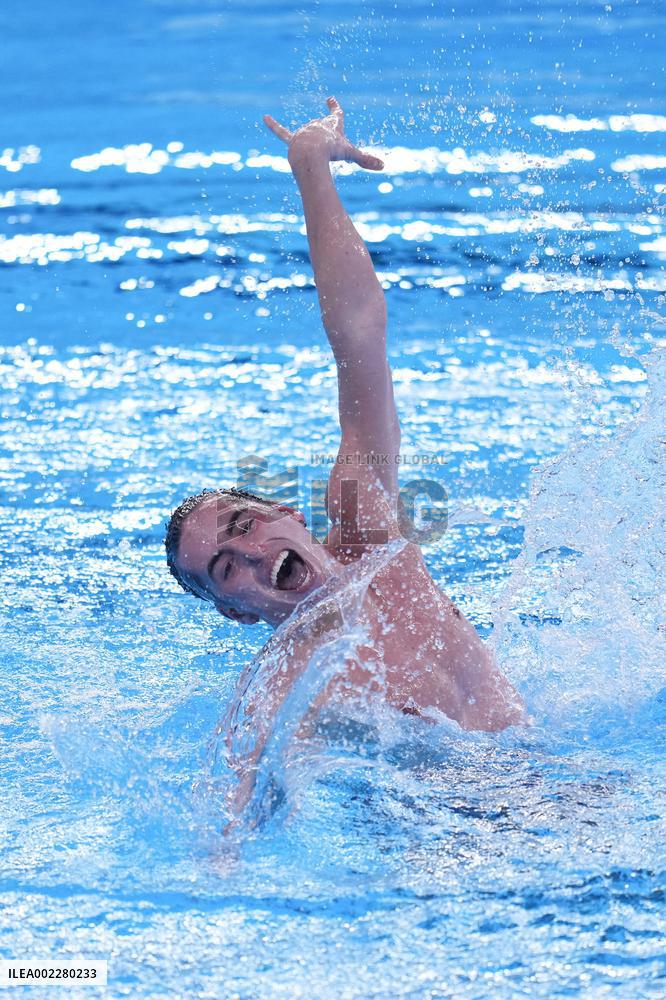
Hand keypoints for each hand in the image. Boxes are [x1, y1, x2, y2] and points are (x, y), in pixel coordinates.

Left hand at [263, 96, 383, 170]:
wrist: (312, 154)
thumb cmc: (332, 152)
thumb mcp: (351, 155)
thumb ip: (366, 160)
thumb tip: (382, 165)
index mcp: (333, 125)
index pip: (335, 114)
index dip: (334, 108)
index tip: (330, 99)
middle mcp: (317, 124)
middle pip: (321, 129)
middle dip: (324, 138)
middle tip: (328, 148)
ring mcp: (305, 132)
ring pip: (308, 138)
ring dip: (312, 147)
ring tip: (317, 155)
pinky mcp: (292, 140)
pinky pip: (281, 132)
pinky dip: (273, 126)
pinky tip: (264, 117)